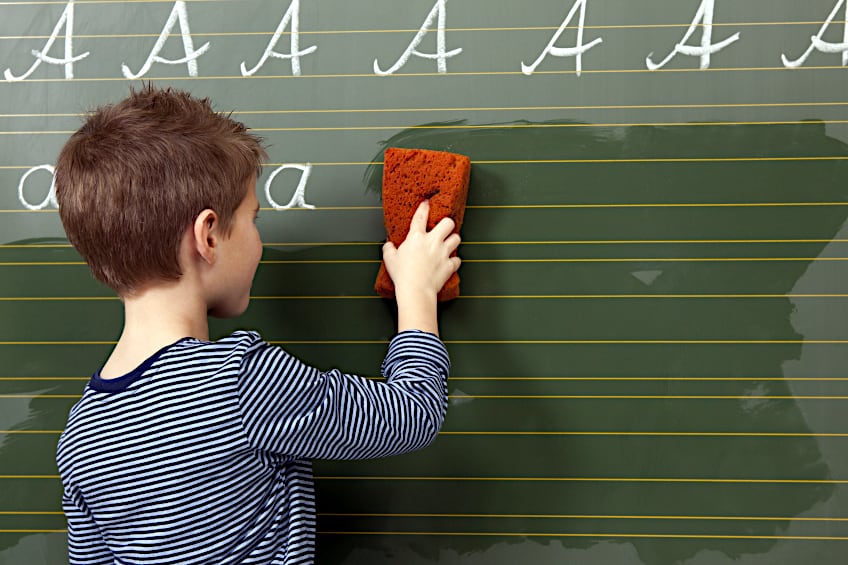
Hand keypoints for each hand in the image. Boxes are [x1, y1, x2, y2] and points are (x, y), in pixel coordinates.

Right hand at [381, 200, 460, 333]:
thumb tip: (389, 246)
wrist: (416, 290)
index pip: (421, 216)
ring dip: (453, 240)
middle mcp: (432, 241)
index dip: (424, 207)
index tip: (427, 203)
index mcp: (416, 237)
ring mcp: (443, 253)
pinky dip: (454, 261)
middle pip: (448, 223)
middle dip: (447, 224)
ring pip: (456, 238)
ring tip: (448, 244)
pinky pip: (457, 259)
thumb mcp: (389, 260)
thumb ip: (389, 249)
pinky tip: (449, 263)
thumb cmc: (402, 275)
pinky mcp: (450, 265)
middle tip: (443, 229)